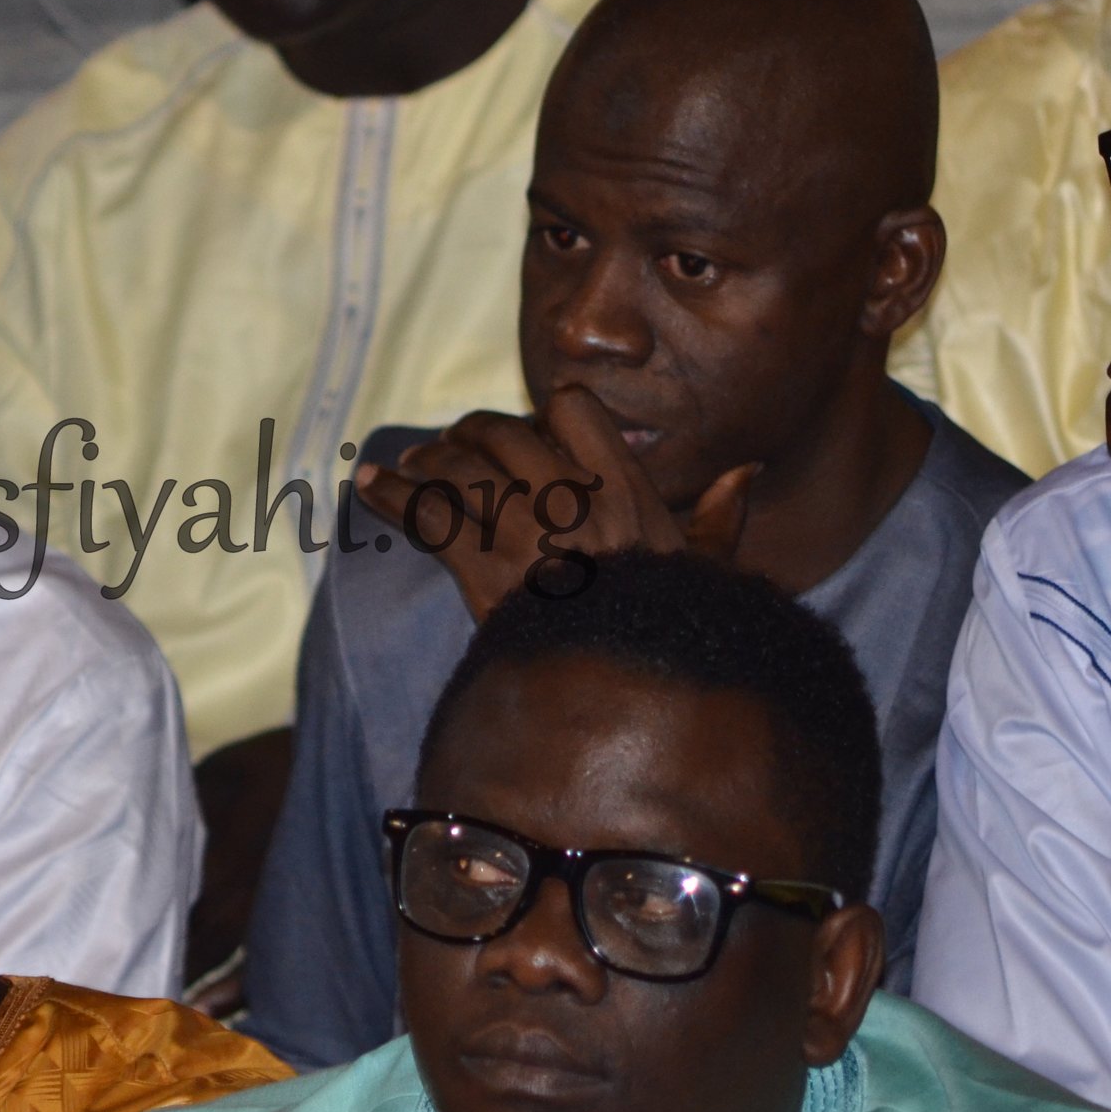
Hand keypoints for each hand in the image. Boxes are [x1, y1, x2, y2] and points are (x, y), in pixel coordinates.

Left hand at [357, 389, 755, 622]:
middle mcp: (575, 502)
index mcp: (627, 493)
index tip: (529, 435)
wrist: (630, 701)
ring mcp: (528, 534)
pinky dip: (389, 496)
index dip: (543, 417)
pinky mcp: (484, 572)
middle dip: (468, 435)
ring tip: (407, 468)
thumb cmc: (674, 637)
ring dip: (426, 463)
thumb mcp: (708, 577)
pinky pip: (426, 515)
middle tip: (448, 447)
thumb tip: (746, 469)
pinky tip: (364, 484)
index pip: (571, 410)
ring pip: (458, 469)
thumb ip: (721, 519)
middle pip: (501, 433)